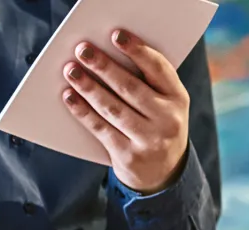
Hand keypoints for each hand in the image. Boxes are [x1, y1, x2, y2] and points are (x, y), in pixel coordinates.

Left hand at [62, 30, 189, 193]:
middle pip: (131, 88)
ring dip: (89, 87)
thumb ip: (148, 83)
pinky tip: (69, 97)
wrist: (164, 173)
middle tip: (83, 51)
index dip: (137, 51)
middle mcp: (169, 120)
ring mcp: (150, 140)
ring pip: (113, 108)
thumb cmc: (158, 126)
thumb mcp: (165, 104)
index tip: (116, 36)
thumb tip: (107, 57)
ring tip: (71, 71)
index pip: (159, 69)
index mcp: (179, 99)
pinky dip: (83, 111)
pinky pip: (101, 129)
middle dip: (104, 67)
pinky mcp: (130, 156)